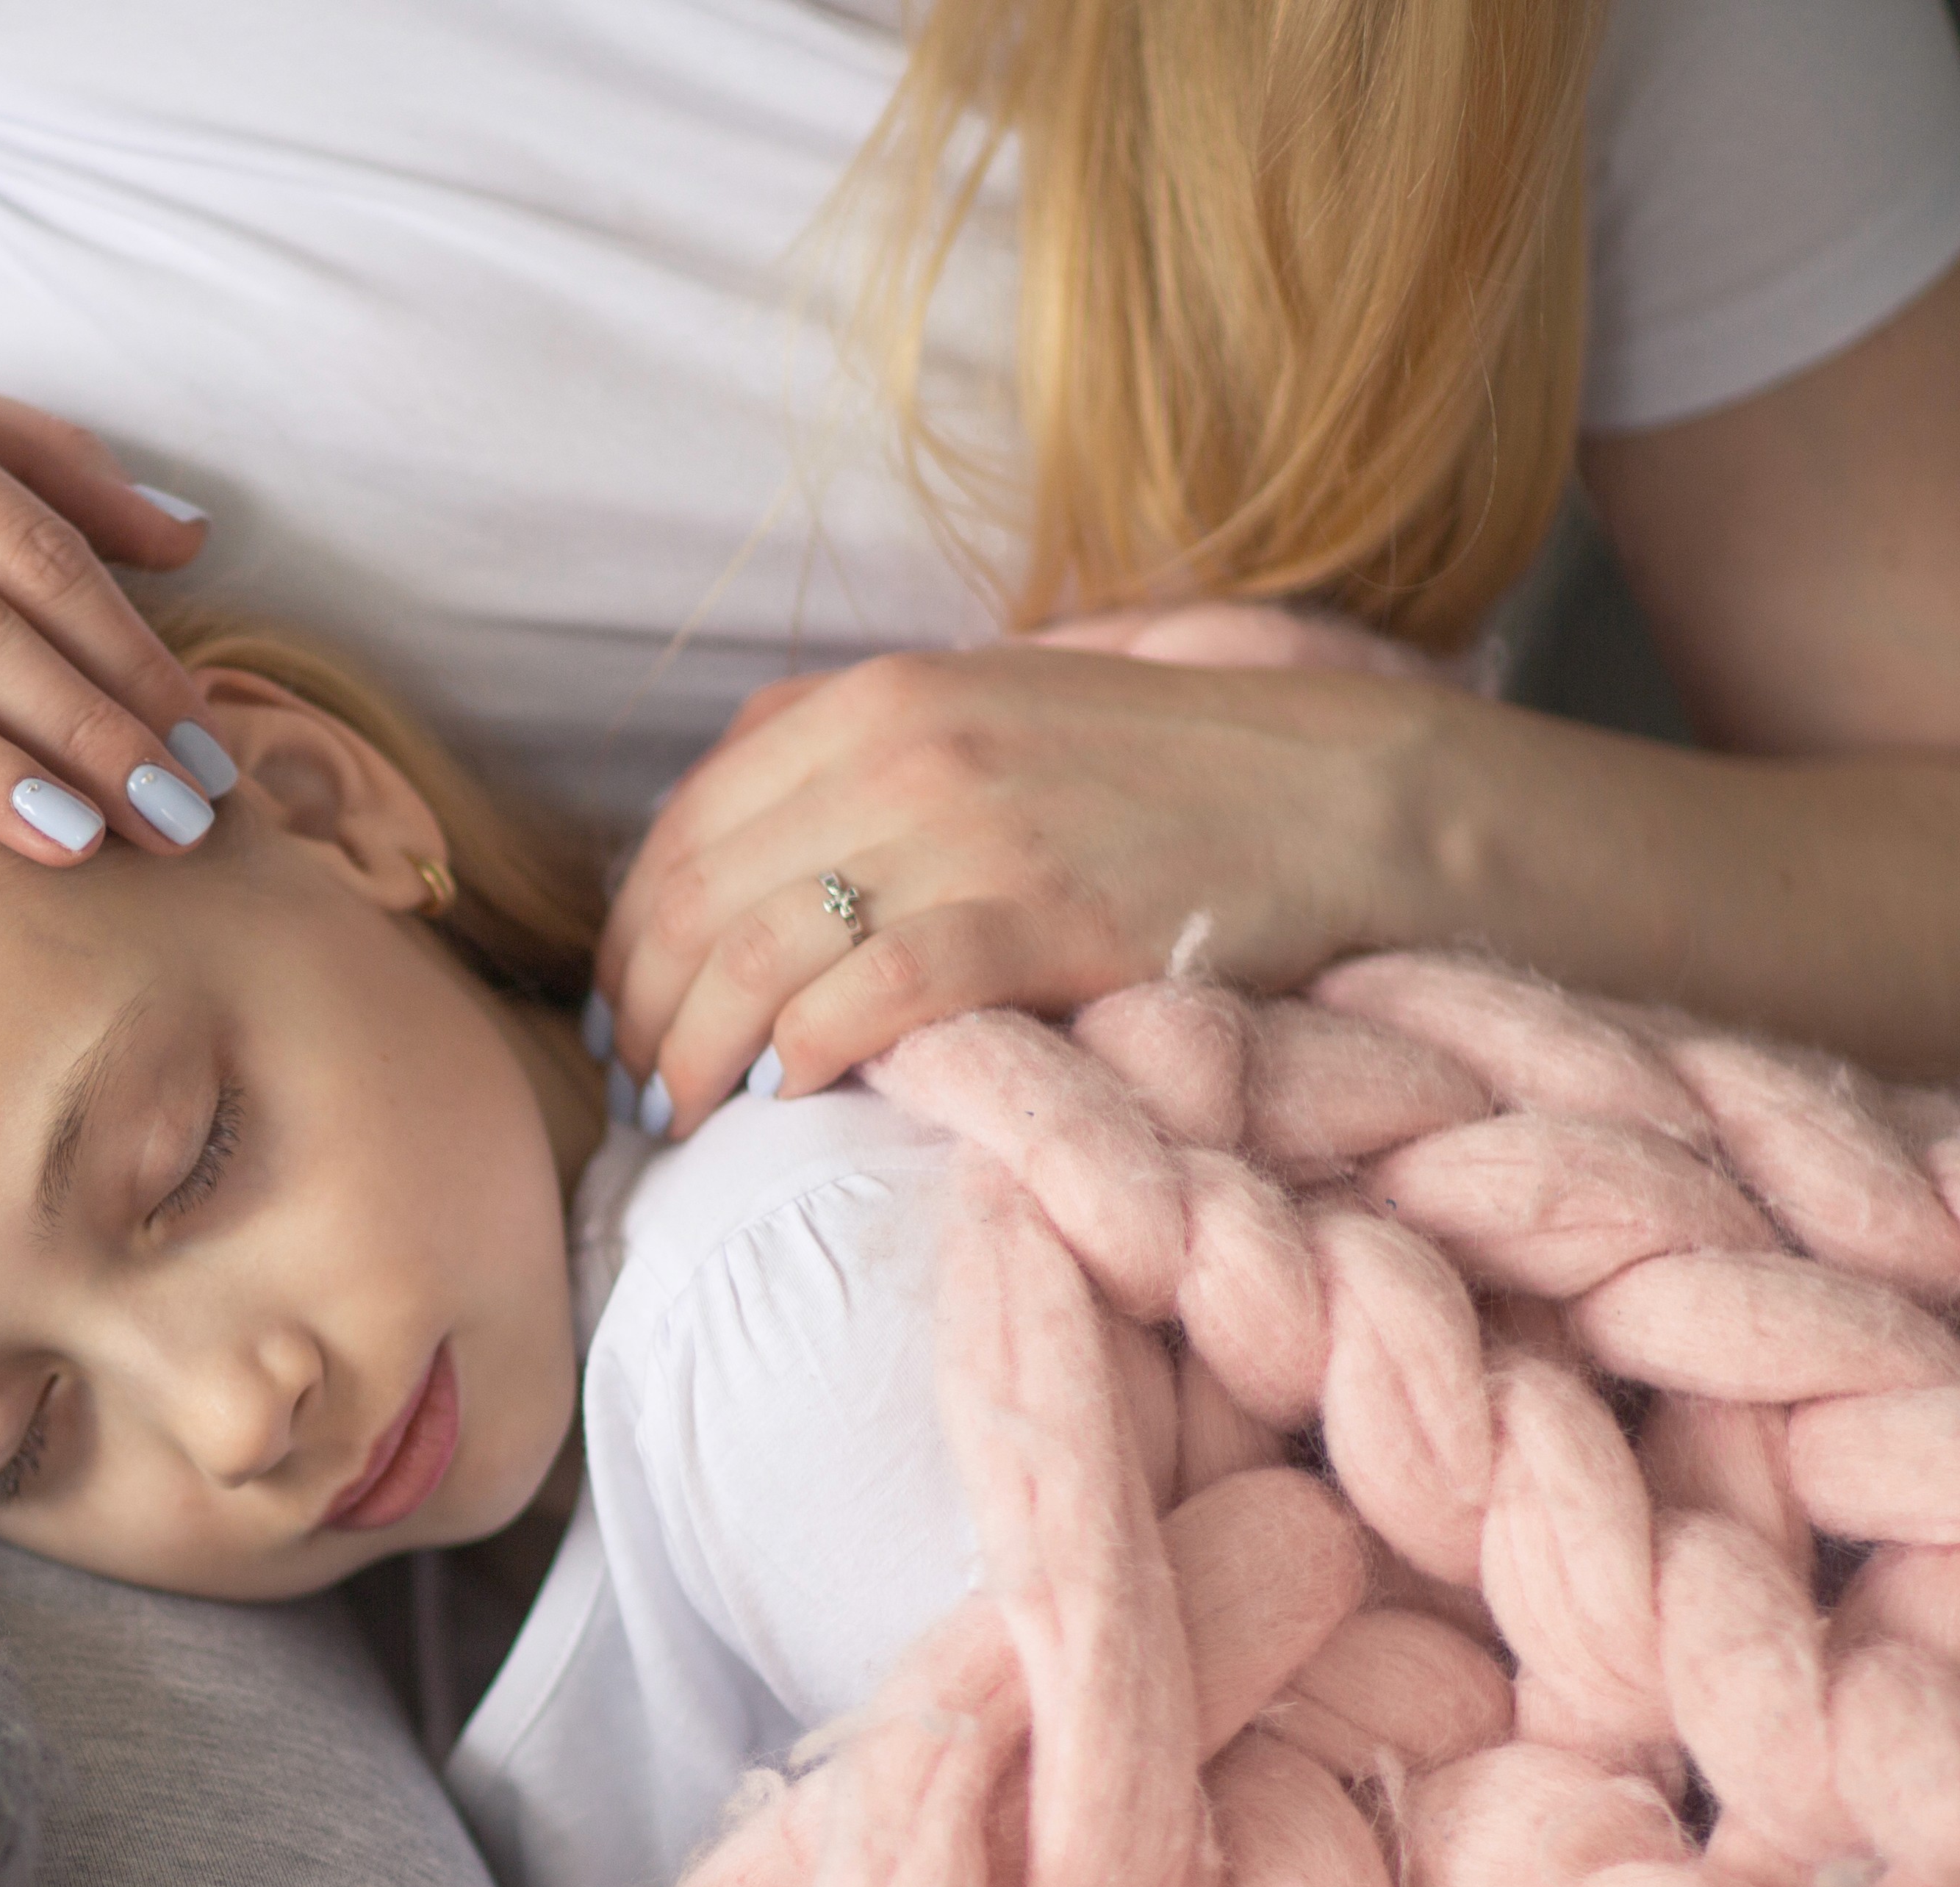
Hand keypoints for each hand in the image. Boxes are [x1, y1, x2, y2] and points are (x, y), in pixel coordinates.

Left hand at [598, 637, 1446, 1129]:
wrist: (1337, 794)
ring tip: (688, 1116)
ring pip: (756, 954)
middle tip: (642, 1089)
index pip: (683, 827)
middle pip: (695, 899)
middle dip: (643, 1010)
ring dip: (697, 1053)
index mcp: (873, 697)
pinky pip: (869, 995)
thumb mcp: (982, 712)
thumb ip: (853, 750)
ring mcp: (969, 830)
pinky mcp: (1039, 914)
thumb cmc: (1152, 775)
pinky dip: (802, 1054)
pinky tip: (789, 1095)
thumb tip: (727, 821)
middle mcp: (901, 748)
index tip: (622, 1012)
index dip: (627, 936)